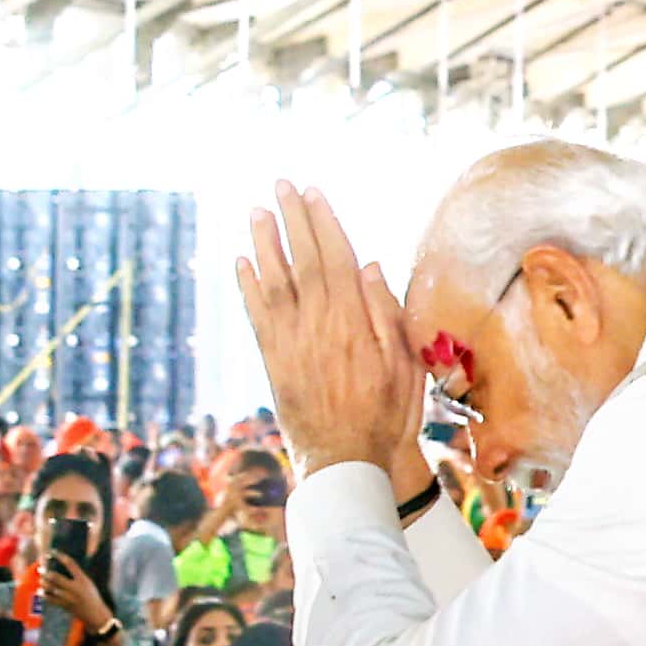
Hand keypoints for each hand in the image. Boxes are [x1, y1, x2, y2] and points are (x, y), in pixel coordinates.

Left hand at [235, 185, 429, 482]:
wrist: (345, 460)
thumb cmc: (386, 415)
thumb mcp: (404, 364)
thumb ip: (385, 313)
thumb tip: (368, 265)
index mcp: (352, 320)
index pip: (334, 258)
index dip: (323, 222)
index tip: (314, 193)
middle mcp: (317, 323)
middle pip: (301, 259)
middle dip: (291, 219)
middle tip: (281, 185)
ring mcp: (290, 341)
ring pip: (273, 280)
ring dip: (264, 243)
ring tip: (257, 212)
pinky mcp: (273, 360)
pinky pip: (256, 314)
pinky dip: (247, 286)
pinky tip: (241, 262)